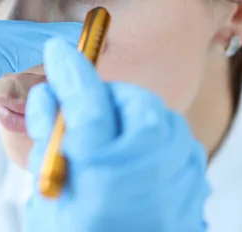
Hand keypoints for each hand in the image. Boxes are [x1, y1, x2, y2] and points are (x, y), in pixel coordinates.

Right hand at [25, 38, 209, 231]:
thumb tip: (48, 94)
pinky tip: (127, 164)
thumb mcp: (47, 191)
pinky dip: (143, 138)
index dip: (68, 68)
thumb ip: (48, 136)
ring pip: (148, 113)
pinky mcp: (193, 176)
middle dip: (99, 100)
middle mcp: (154, 160)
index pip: (84, 96)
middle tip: (79, 125)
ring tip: (103, 151)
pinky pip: (166, 136)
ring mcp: (181, 168)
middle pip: (125, 98)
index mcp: (106, 166)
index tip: (58, 50)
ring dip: (122, 118)